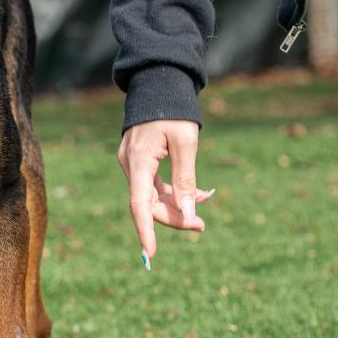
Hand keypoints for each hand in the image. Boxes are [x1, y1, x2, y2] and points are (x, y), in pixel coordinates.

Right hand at [117, 119, 214, 262]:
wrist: (159, 83)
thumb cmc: (175, 110)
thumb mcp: (186, 143)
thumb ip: (186, 179)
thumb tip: (189, 214)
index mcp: (139, 160)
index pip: (138, 204)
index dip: (145, 231)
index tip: (151, 254)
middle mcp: (130, 164)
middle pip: (148, 204)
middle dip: (175, 216)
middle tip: (203, 225)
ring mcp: (132, 162)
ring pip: (152, 195)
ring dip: (178, 202)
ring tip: (206, 199)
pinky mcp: (139, 160)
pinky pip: (153, 183)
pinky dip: (173, 190)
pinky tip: (197, 192)